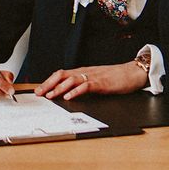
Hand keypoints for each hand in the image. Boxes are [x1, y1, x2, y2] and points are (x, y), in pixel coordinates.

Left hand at [34, 61, 148, 100]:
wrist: (130, 73)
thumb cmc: (113, 77)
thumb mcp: (94, 80)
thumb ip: (82, 84)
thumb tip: (68, 93)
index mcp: (80, 72)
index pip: (60, 75)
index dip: (48, 82)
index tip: (38, 90)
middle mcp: (83, 72)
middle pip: (61, 75)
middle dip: (48, 84)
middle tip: (39, 93)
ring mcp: (92, 76)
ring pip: (71, 80)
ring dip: (59, 88)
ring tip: (51, 96)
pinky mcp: (101, 82)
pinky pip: (86, 86)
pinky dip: (76, 91)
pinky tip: (69, 97)